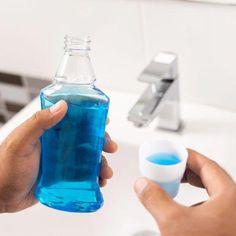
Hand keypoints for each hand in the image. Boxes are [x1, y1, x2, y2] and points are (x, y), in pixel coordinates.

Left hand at [0, 101, 116, 212]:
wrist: (0, 196)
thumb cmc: (5, 167)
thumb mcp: (21, 141)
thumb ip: (39, 122)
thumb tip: (62, 106)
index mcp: (51, 131)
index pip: (75, 120)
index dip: (92, 119)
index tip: (104, 120)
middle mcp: (59, 144)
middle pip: (87, 139)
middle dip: (102, 142)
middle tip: (111, 147)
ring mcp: (63, 161)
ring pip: (89, 158)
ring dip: (101, 162)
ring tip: (106, 172)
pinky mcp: (64, 176)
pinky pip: (84, 174)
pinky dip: (94, 177)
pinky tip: (99, 181)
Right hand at [134, 149, 235, 235]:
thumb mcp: (174, 224)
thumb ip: (155, 199)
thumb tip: (142, 184)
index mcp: (230, 196)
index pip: (206, 164)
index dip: (187, 156)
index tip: (174, 152)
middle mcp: (234, 204)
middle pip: (210, 176)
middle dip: (187, 169)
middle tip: (172, 166)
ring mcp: (231, 217)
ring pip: (211, 192)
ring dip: (192, 184)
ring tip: (176, 182)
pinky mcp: (226, 228)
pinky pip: (211, 206)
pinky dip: (195, 200)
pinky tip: (185, 207)